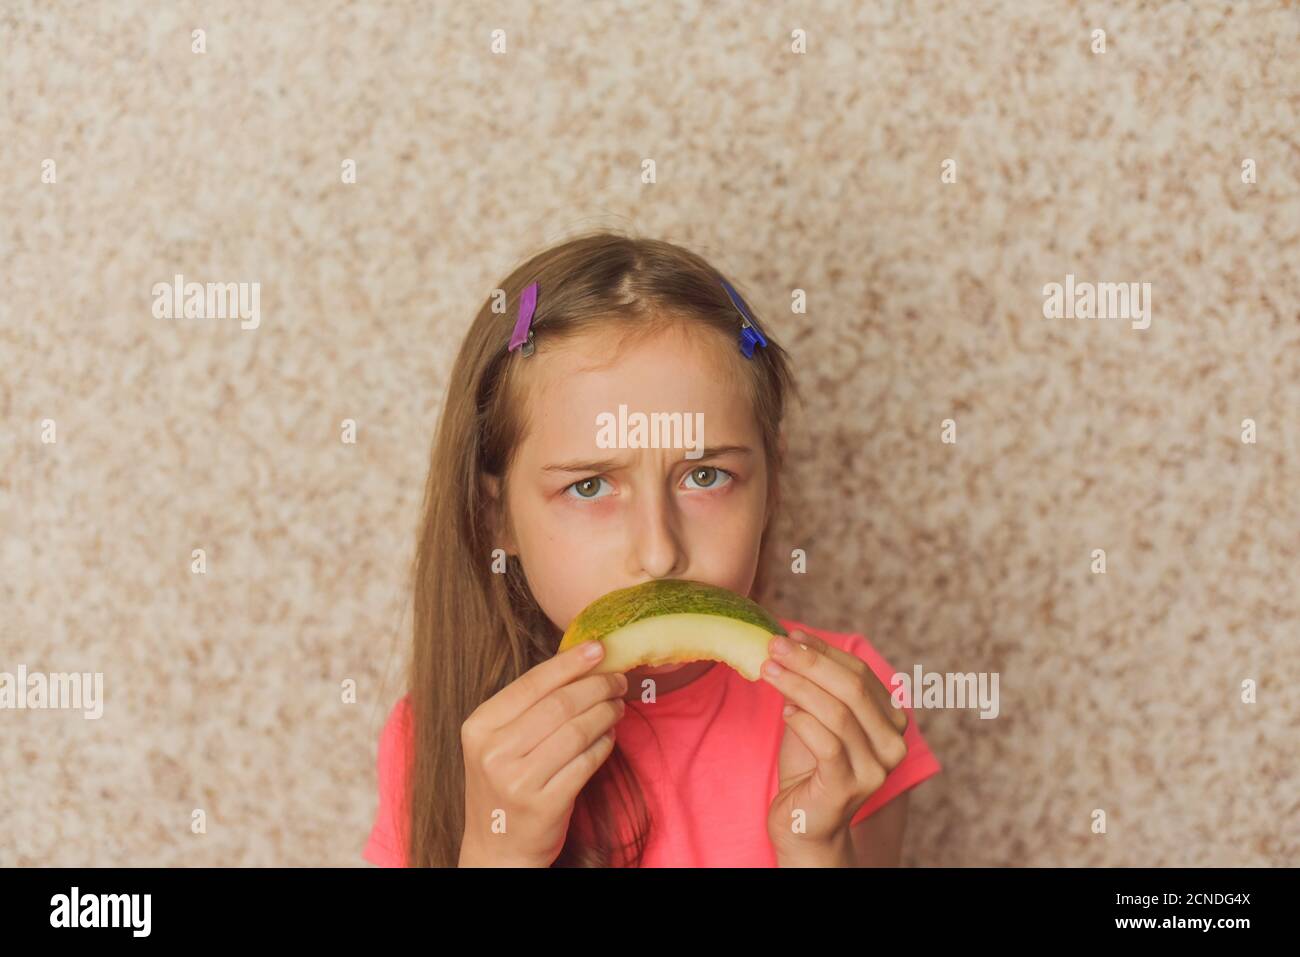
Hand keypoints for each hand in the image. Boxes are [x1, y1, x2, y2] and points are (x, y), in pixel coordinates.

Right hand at [459, 640, 626, 866]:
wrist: (497, 847)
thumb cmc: (504, 784)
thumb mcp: (498, 742)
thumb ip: (528, 707)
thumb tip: (580, 664)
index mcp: (479, 727)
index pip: (532, 683)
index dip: (570, 662)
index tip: (598, 648)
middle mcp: (494, 752)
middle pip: (560, 704)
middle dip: (597, 686)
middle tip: (618, 679)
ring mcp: (518, 780)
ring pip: (578, 731)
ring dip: (606, 712)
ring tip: (618, 705)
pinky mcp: (545, 803)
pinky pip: (587, 761)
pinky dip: (605, 744)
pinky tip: (610, 735)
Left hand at [762, 629, 908, 860]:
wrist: (805, 823)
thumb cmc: (810, 766)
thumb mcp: (815, 717)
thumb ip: (815, 686)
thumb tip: (792, 642)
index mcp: (891, 720)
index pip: (860, 673)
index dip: (825, 651)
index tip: (793, 635)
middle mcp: (892, 743)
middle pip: (852, 688)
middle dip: (810, 662)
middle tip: (775, 647)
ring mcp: (875, 767)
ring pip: (837, 712)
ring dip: (798, 685)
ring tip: (769, 671)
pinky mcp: (849, 786)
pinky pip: (826, 743)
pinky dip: (802, 721)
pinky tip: (784, 712)